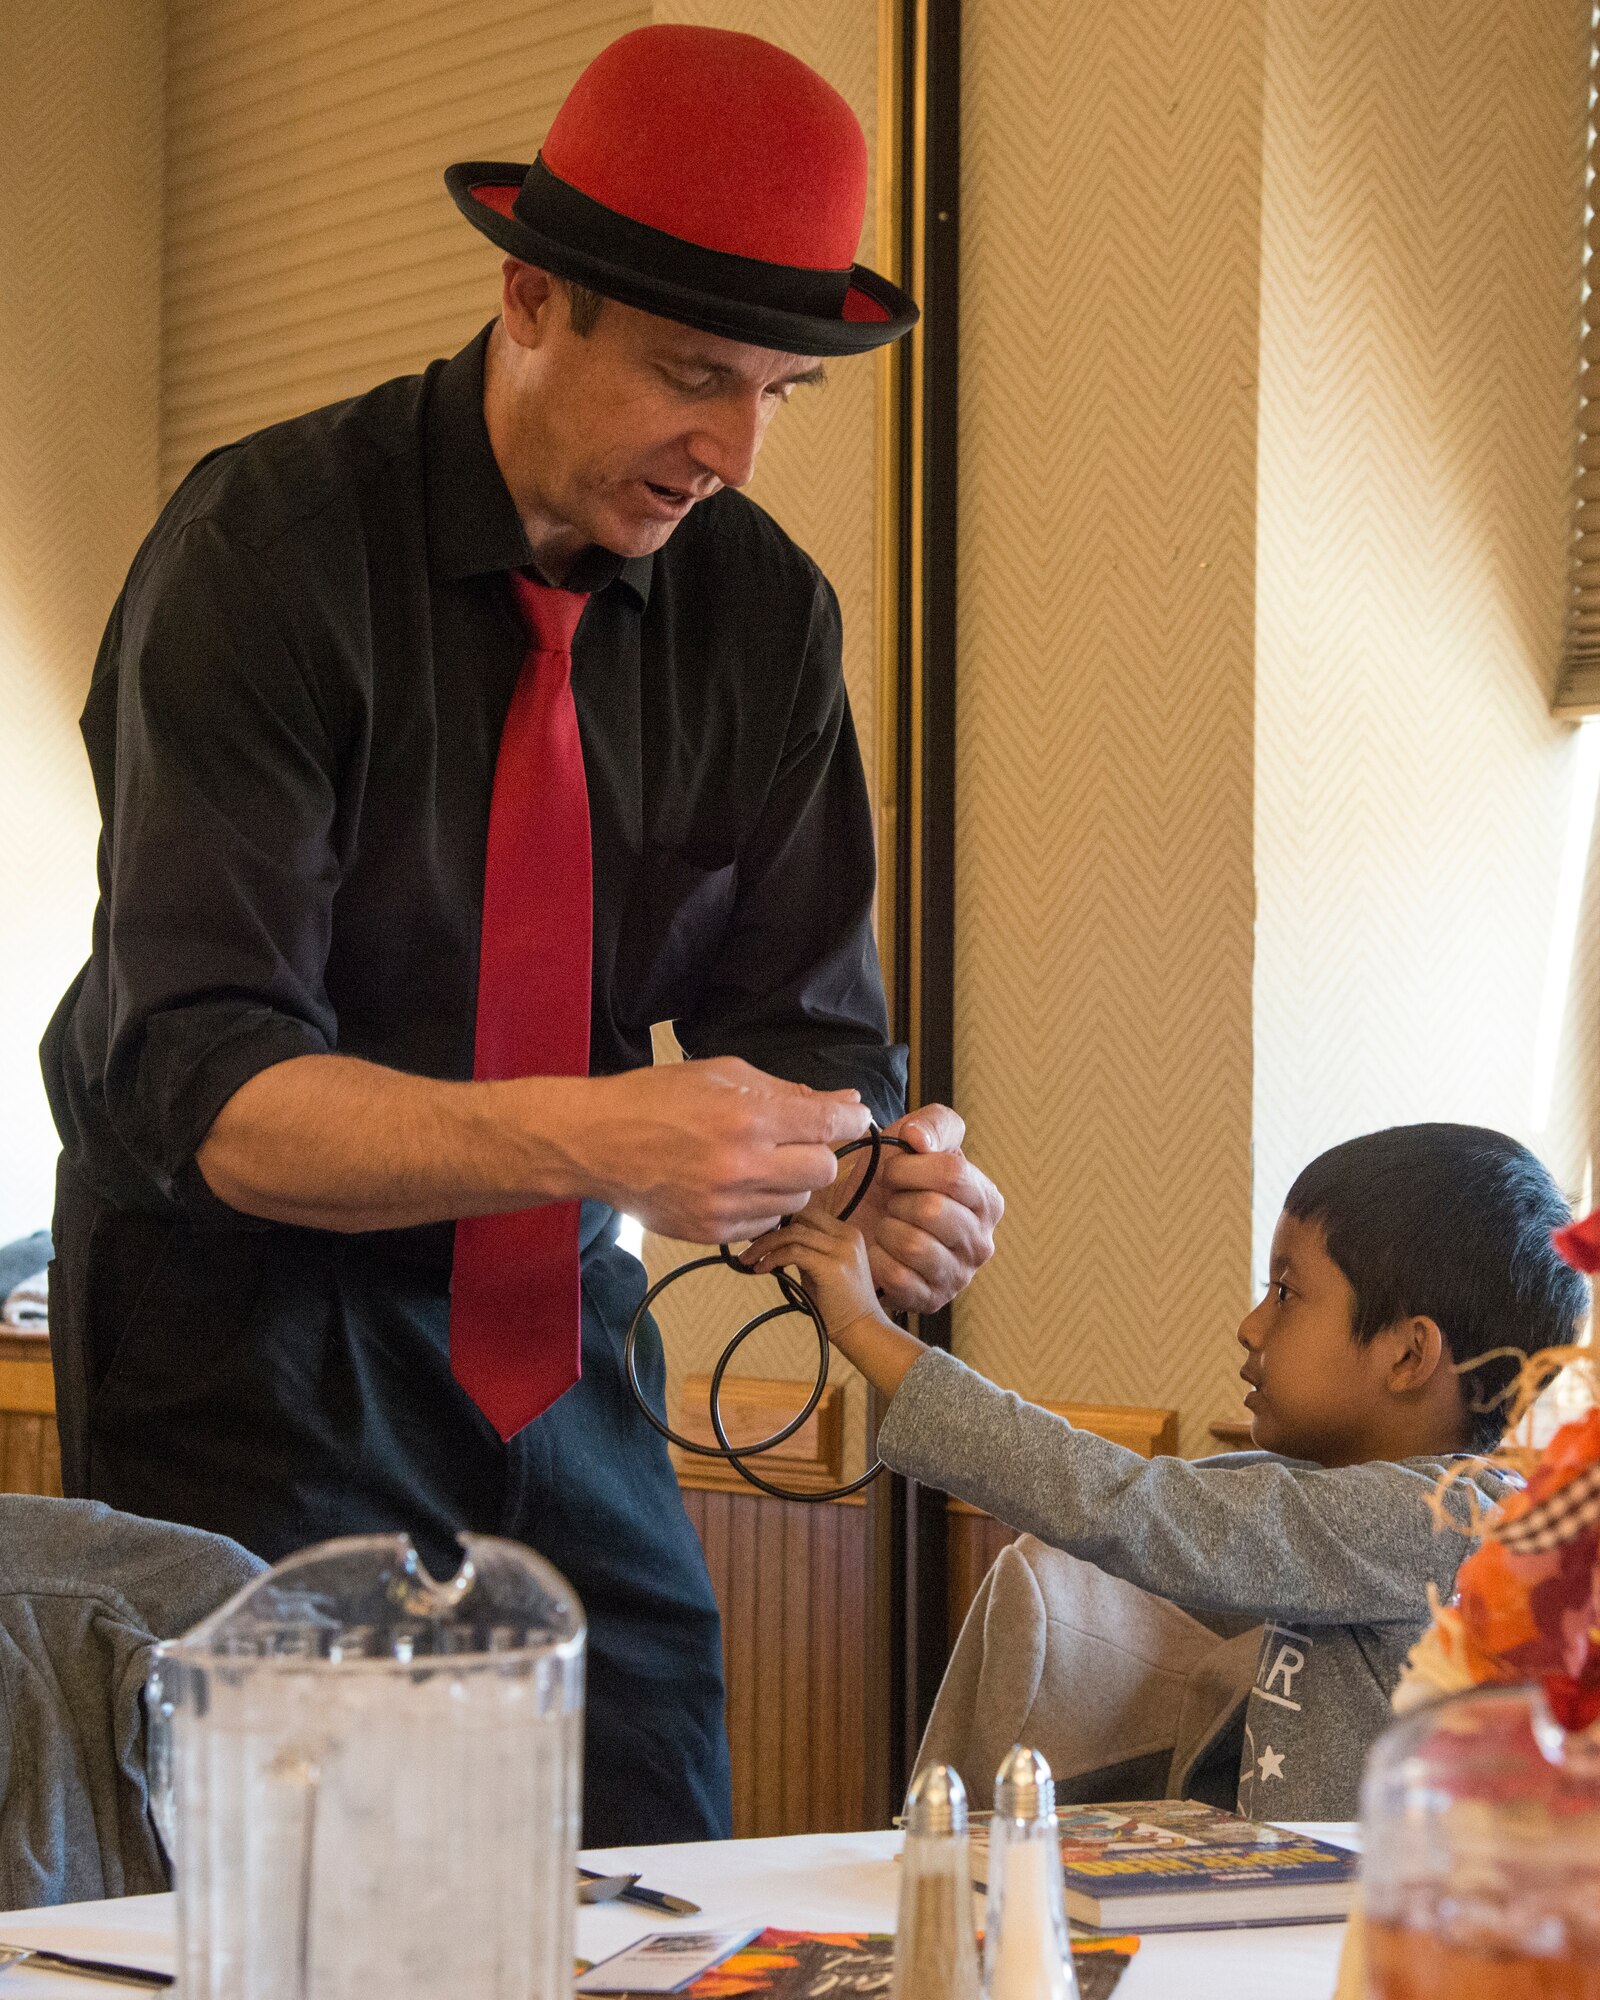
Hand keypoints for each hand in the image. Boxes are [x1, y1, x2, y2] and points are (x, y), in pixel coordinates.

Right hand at [568, 1057, 869, 1242]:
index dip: (850, 1119)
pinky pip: (765, 1222)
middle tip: (795, 1140)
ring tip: (757, 1160)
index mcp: (747, 1118)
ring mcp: (726, 1205)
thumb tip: (842, 1102)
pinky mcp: (712, 1232)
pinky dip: (762, 1203)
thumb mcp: (724, 1075)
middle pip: (823, 1171)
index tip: (854, 1117)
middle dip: (818, 1152)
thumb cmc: (657, 1098)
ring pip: (797, 1200)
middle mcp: (741, 1166)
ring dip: (789, 1180)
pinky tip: (735, 1183)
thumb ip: (787, 1092)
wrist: (597, 1141)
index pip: (828, 1125)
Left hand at [746, 1210, 887, 1336]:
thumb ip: (806, 1252)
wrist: (864, 1330)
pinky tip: (761, 1269)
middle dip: (770, 1230)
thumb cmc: (840, 1305)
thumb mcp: (824, 1269)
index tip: (759, 1237)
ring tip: (747, 1260)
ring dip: (764, 1245)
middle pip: (799, 1218)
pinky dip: (772, 1258)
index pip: (808, 1214)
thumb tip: (774, 1242)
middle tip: (749, 1247)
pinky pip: (794, 1252)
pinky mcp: (833, 1267)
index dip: (781, 1222)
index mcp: (848, 1233)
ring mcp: (842, 1250)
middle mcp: (847, 1236)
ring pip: (793, 1233)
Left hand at [824, 1104, 1002, 1315]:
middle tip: (889, 1200)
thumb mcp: (912, 1137)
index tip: (891, 1169)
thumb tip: (920, 1140)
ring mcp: (958, 1275)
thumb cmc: (892, 1180)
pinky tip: (878, 1251)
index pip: (953, 1174)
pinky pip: (898, 1277)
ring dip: (886, 1228)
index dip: (911, 1167)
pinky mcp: (931, 1301)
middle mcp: (981, 1241)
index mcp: (987, 1199)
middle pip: (933, 1210)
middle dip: (897, 1199)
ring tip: (886, 1224)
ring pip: (914, 1245)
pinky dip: (877, 1258)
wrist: (858, 1221)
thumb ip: (932, 1124)